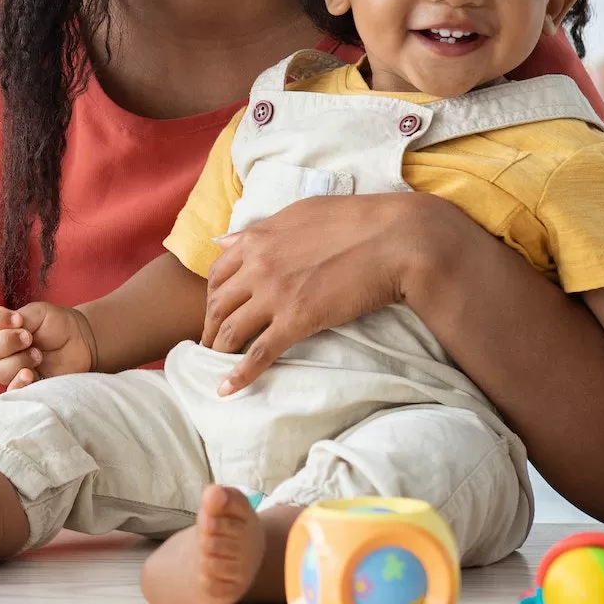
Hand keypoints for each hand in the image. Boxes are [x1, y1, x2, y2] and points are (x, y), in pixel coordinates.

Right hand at [0, 301, 95, 388]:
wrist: (82, 342)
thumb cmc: (59, 325)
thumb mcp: (41, 313)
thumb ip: (23, 317)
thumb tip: (12, 322)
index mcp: (7, 327)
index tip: (19, 320)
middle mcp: (6, 349)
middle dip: (9, 342)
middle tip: (29, 338)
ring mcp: (15, 369)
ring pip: (1, 371)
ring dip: (18, 362)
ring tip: (38, 356)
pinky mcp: (27, 386)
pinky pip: (13, 391)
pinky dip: (18, 384)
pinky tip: (30, 375)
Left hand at [200, 193, 424, 394]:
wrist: (394, 239)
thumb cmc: (354, 220)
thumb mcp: (297, 214)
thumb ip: (257, 231)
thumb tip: (222, 242)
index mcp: (256, 240)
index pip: (218, 274)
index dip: (211, 297)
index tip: (214, 312)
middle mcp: (257, 267)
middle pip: (218, 305)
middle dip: (208, 328)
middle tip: (208, 345)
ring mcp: (275, 295)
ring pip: (231, 331)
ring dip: (218, 351)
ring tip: (213, 366)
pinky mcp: (297, 321)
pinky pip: (259, 353)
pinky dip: (239, 375)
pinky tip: (227, 389)